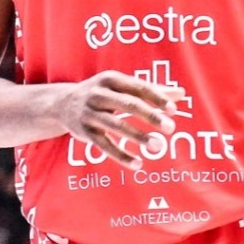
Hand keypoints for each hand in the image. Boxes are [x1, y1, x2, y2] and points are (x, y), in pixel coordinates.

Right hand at [61, 70, 185, 168]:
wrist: (61, 104)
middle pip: (128, 104)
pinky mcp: (85, 132)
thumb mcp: (122, 87)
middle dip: (150, 116)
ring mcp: (90, 113)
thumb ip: (152, 90)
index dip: (156, 98)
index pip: (138, 87)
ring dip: (138, 136)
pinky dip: (121, 155)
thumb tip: (182, 94)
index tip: (173, 110)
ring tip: (158, 146)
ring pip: (116, 126)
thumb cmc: (102, 93)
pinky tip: (138, 164)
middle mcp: (98, 94)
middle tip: (170, 128)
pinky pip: (105, 145)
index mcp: (111, 79)